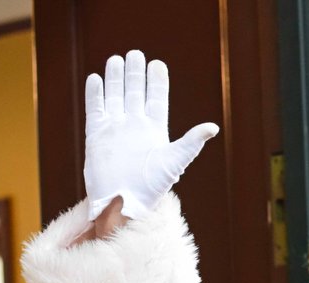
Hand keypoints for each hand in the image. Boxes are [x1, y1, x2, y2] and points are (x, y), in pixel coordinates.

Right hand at [84, 50, 218, 220]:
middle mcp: (135, 127)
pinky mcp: (96, 135)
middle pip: (135, 93)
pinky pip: (95, 110)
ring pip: (115, 97)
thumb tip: (213, 128)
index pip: (157, 99)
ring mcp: (115, 129)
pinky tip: (96, 79)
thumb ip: (191, 142)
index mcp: (155, 130)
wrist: (123, 202)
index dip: (157, 82)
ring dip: (115, 78)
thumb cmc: (151, 187)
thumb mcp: (175, 161)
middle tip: (135, 53)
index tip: (157, 64)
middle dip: (135, 73)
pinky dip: (95, 94)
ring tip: (116, 59)